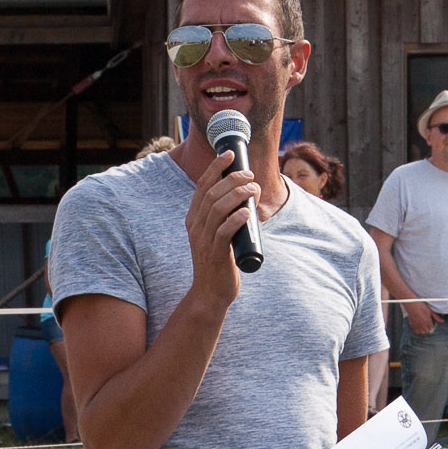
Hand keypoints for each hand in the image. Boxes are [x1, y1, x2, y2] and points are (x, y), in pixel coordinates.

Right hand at [184, 146, 259, 307]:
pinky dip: (236, 219)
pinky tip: (248, 212)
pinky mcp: (216, 254)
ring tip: (254, 189)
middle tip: (251, 175)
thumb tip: (244, 195)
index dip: (216, 167)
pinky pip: (224, 232)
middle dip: (232, 179)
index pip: (202, 186)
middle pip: (212, 193)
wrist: (210, 294)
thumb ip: (224, 216)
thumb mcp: (215, 234)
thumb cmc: (217, 262)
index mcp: (194, 219)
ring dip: (238, 195)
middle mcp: (196, 227)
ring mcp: (204, 241)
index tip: (230, 154)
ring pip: (218, 209)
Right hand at [404, 301, 435, 335]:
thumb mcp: (430, 311)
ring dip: (424, 330)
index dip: (432, 325)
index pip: (432, 328)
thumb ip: (436, 317)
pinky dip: (419, 330)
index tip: (432, 322)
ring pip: (422, 332)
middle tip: (428, 324)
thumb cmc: (421, 306)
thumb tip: (443, 321)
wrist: (412, 304)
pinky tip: (419, 325)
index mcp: (427, 321)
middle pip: (427, 331)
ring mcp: (417, 325)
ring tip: (424, 326)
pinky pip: (416, 331)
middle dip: (428, 328)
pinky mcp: (412, 324)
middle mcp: (422, 324)